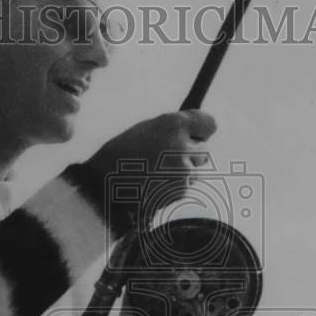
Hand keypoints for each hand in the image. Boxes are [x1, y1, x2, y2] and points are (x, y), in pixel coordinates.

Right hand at [85, 110, 216, 222]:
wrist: (105, 185)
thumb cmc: (123, 155)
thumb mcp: (148, 129)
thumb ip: (175, 129)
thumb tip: (202, 133)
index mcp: (174, 124)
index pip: (210, 124)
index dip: (202, 131)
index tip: (197, 135)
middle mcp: (182, 145)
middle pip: (205, 151)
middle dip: (191, 156)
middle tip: (167, 159)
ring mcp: (184, 170)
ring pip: (195, 172)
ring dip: (182, 174)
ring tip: (154, 174)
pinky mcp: (181, 191)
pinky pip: (185, 188)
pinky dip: (173, 189)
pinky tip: (153, 186)